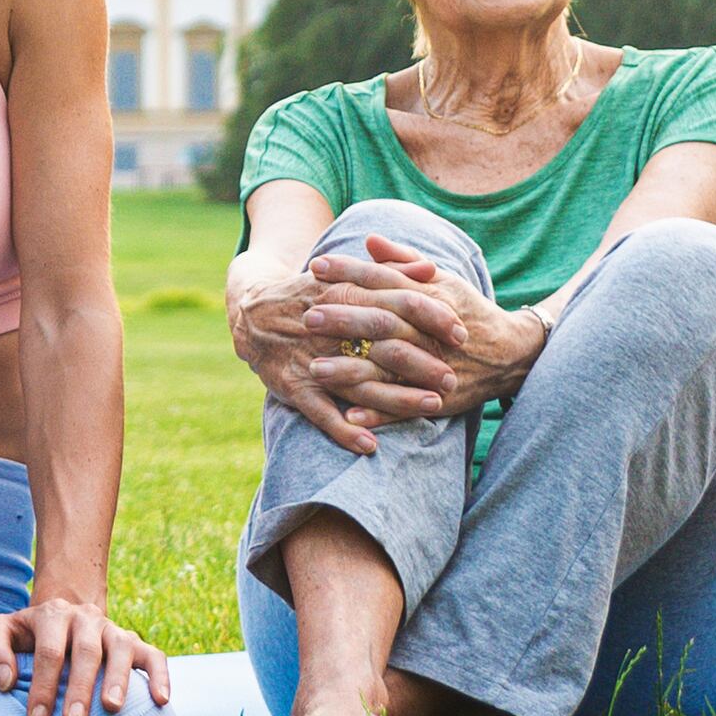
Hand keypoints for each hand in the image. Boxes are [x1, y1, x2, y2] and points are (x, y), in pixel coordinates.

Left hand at [0, 594, 171, 715]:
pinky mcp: (135, 642)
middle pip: (85, 651)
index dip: (43, 685)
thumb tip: (6, 683)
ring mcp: (112, 629)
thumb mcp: (0, 632)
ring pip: (120, 649)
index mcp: (51, 615)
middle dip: (79, 689)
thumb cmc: (27, 637)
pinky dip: (160, 676)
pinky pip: (153, 656)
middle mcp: (85, 618)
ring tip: (111, 709)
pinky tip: (161, 701)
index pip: (48, 651)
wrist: (62, 618)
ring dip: (117, 680)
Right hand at [231, 252, 493, 447]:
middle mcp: (332, 327)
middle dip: (423, 362)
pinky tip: (371, 446)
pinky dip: (345, 431)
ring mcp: (312, 359)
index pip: (398, 303)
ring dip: (397, 396)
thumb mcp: (347, 276)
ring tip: (432, 406)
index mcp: (347, 294)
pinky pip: (321, 413)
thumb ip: (391, 272)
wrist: (252, 312)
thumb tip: (431, 269)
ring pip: (360, 381)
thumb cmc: (312, 295)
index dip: (432, 317)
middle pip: (384, 344)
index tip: (462, 332)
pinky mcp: (294, 386)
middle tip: (455, 377)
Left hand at [307, 245, 542, 412]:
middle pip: (381, 322)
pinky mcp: (436, 396)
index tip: (316, 266)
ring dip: (351, 370)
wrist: (510, 354)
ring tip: (315, 369)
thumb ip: (404, 260)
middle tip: (307, 316)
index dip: (349, 272)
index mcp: (428, 297)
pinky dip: (377, 412)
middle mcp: (428, 330)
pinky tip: (348, 414)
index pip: (383, 280)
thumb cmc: (467, 311)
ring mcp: (432, 365)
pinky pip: (404, 406)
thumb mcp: (443, 280)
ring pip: (387, 367)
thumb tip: (370, 240)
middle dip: (343, 319)